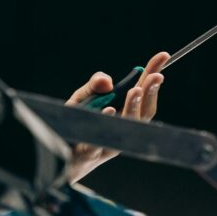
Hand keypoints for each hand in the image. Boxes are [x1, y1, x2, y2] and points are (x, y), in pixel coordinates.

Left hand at [66, 51, 169, 180]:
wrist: (53, 159)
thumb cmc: (72, 128)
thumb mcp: (80, 101)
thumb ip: (93, 86)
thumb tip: (107, 81)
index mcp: (122, 114)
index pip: (143, 92)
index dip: (153, 74)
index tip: (163, 55)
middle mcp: (122, 130)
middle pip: (144, 112)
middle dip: (151, 92)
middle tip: (156, 76)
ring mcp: (108, 143)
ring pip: (126, 127)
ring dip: (133, 107)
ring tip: (136, 90)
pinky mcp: (90, 153)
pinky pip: (100, 139)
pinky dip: (106, 123)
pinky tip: (109, 111)